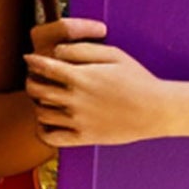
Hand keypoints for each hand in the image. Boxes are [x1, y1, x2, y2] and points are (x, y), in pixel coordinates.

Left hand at [24, 25, 177, 147]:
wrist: (156, 110)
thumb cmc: (138, 79)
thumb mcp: (115, 55)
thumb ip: (83, 49)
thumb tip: (57, 51)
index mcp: (82, 77)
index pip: (44, 67)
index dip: (33, 61)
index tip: (32, 59)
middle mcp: (75, 100)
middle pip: (36, 89)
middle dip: (31, 80)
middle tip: (36, 77)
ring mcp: (77, 121)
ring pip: (40, 112)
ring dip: (38, 103)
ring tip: (45, 98)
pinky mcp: (83, 138)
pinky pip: (50, 136)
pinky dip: (42, 128)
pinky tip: (50, 120)